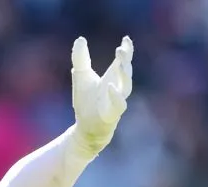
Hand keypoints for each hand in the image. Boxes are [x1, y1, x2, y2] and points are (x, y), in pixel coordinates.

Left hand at [70, 36, 133, 156]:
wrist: (84, 128)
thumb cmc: (86, 101)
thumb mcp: (80, 77)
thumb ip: (81, 59)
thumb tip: (80, 39)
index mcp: (112, 77)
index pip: (123, 61)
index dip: (127, 50)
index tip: (126, 39)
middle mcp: (118, 87)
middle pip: (126, 72)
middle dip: (125, 60)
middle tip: (121, 49)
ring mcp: (117, 101)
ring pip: (126, 87)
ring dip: (123, 75)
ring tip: (119, 63)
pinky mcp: (112, 115)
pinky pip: (119, 105)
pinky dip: (116, 96)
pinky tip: (110, 87)